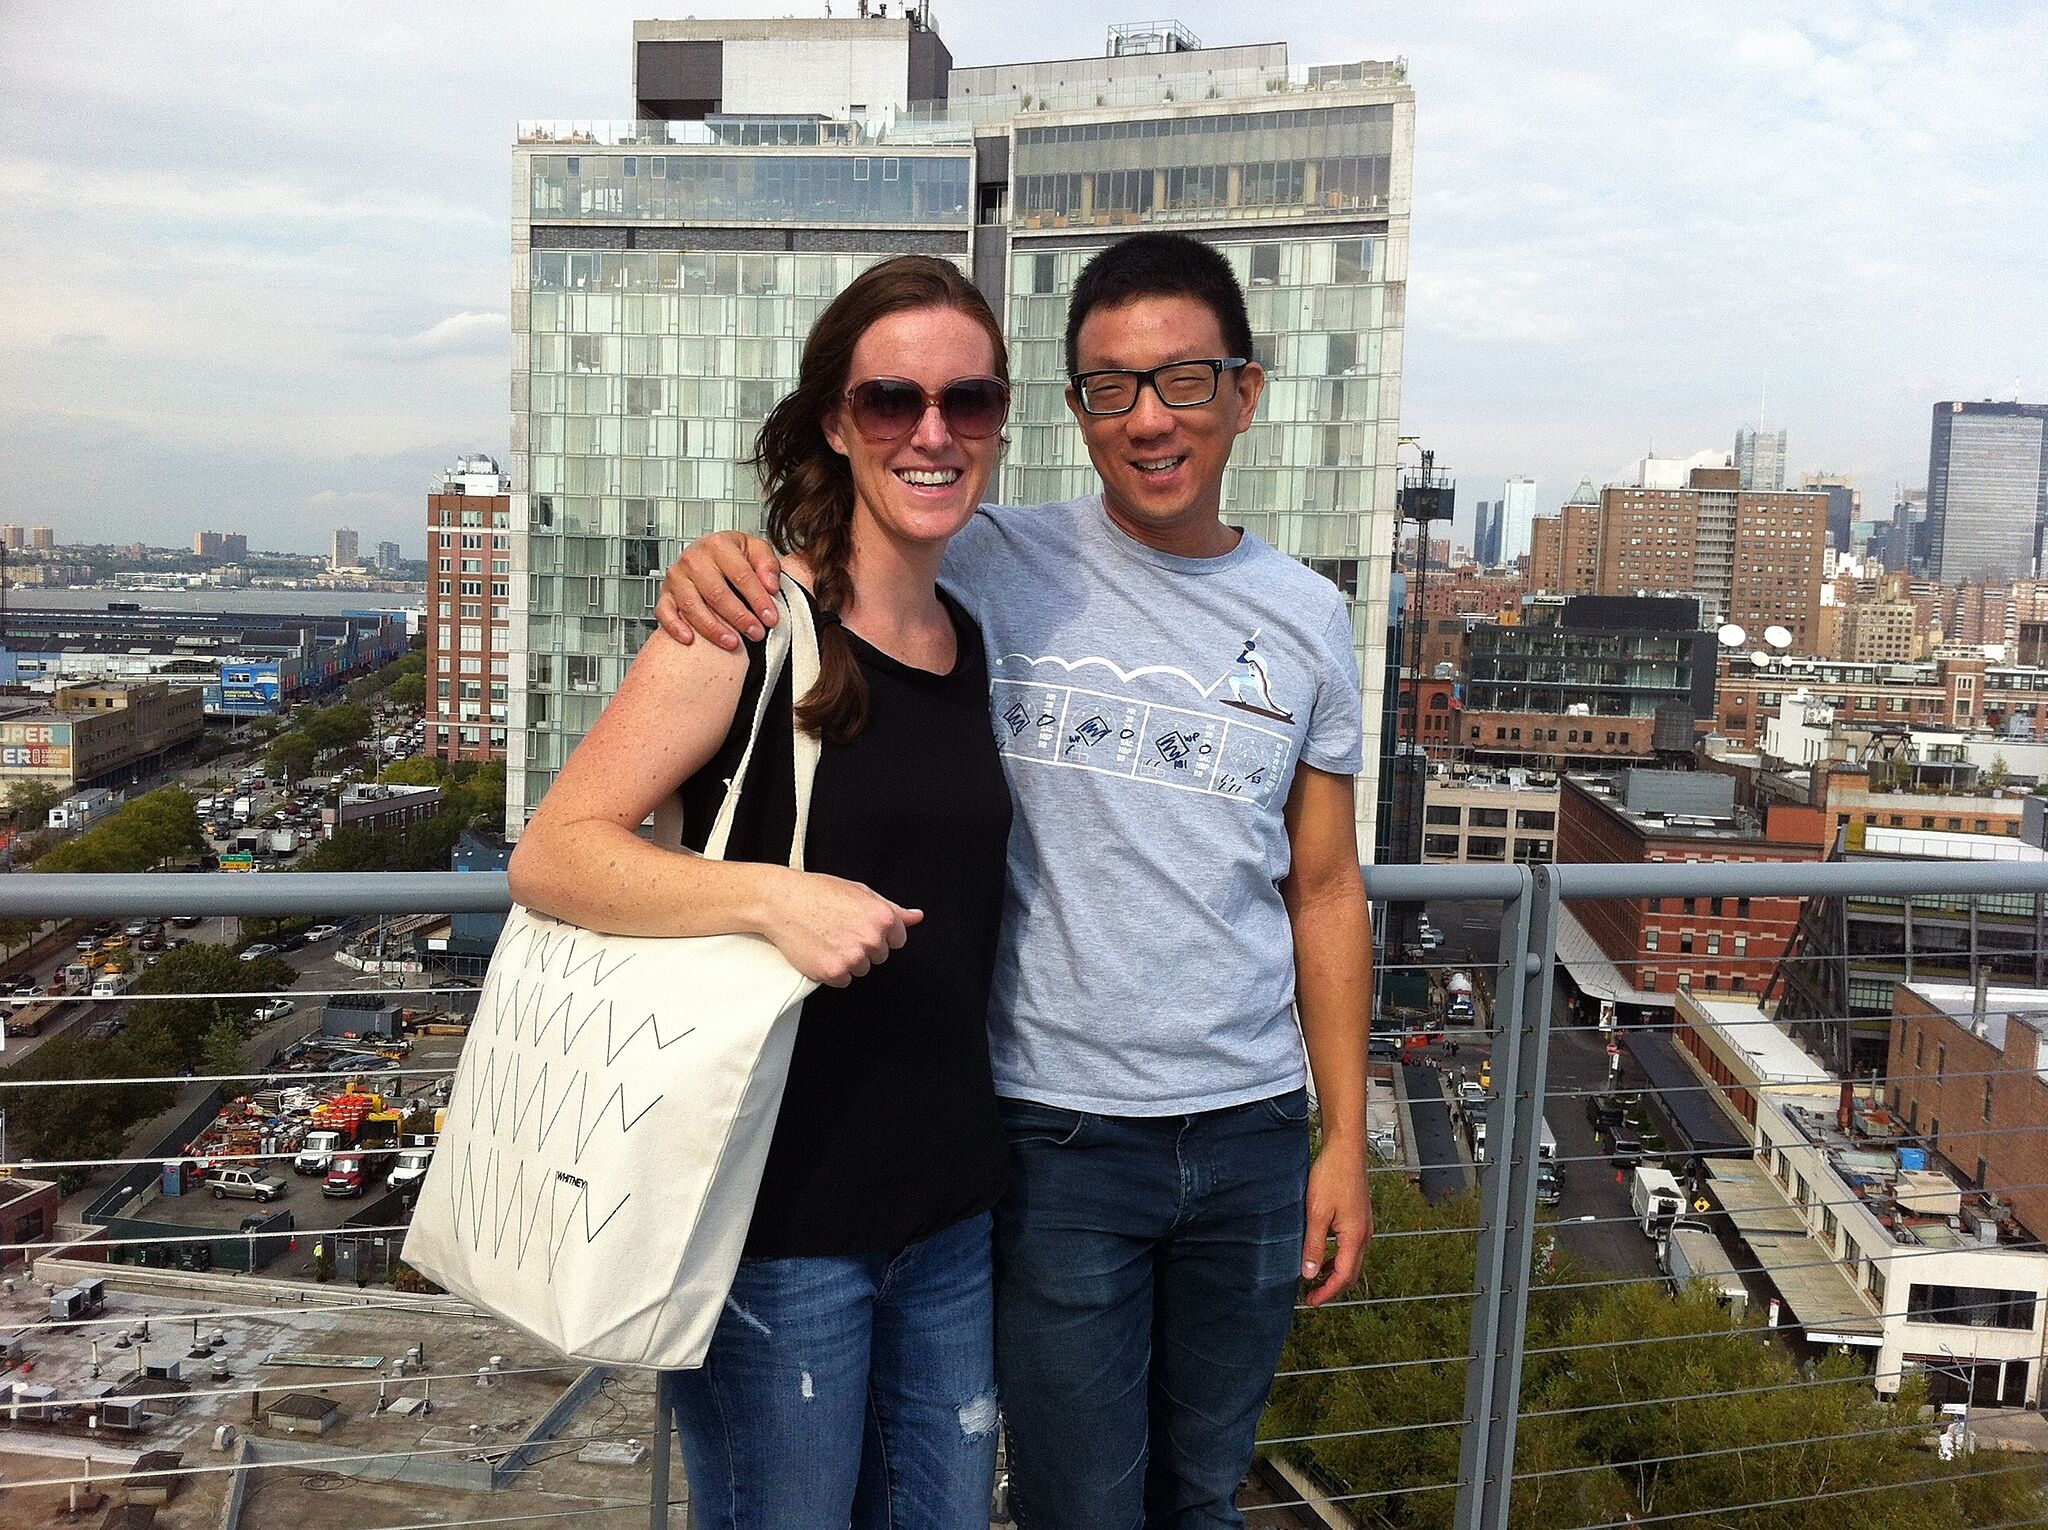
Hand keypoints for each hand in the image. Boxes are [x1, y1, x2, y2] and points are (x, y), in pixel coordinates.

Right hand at [654, 531, 785, 649]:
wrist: (709, 553)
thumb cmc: (733, 555)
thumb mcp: (756, 549)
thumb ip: (767, 564)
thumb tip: (770, 585)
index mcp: (718, 545)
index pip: (741, 575)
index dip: (758, 599)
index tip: (771, 617)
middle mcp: (694, 559)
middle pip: (716, 593)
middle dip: (739, 617)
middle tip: (756, 632)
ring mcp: (677, 577)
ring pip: (692, 606)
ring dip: (713, 628)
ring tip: (733, 642)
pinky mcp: (666, 593)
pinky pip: (665, 612)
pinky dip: (675, 627)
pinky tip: (690, 639)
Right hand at [759, 869, 922, 987]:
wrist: (781, 902)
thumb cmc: (817, 892)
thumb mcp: (860, 892)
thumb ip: (893, 908)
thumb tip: (916, 917)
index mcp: (883, 917)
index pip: (898, 939)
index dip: (878, 933)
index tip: (859, 925)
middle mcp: (871, 939)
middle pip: (879, 956)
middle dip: (863, 946)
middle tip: (839, 929)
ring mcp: (853, 958)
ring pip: (861, 969)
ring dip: (847, 960)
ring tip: (827, 938)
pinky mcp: (833, 973)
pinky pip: (842, 980)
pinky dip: (831, 970)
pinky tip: (820, 950)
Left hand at [1300, 1135, 1371, 1304]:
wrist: (1345, 1151)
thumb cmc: (1331, 1177)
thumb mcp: (1316, 1214)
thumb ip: (1314, 1246)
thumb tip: (1310, 1274)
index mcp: (1355, 1237)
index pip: (1343, 1277)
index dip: (1327, 1292)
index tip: (1311, 1301)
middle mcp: (1364, 1235)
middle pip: (1351, 1272)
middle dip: (1332, 1286)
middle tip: (1312, 1295)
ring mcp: (1364, 1226)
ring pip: (1351, 1260)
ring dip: (1335, 1272)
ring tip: (1315, 1276)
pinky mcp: (1360, 1217)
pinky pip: (1351, 1246)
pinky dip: (1338, 1257)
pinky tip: (1323, 1252)